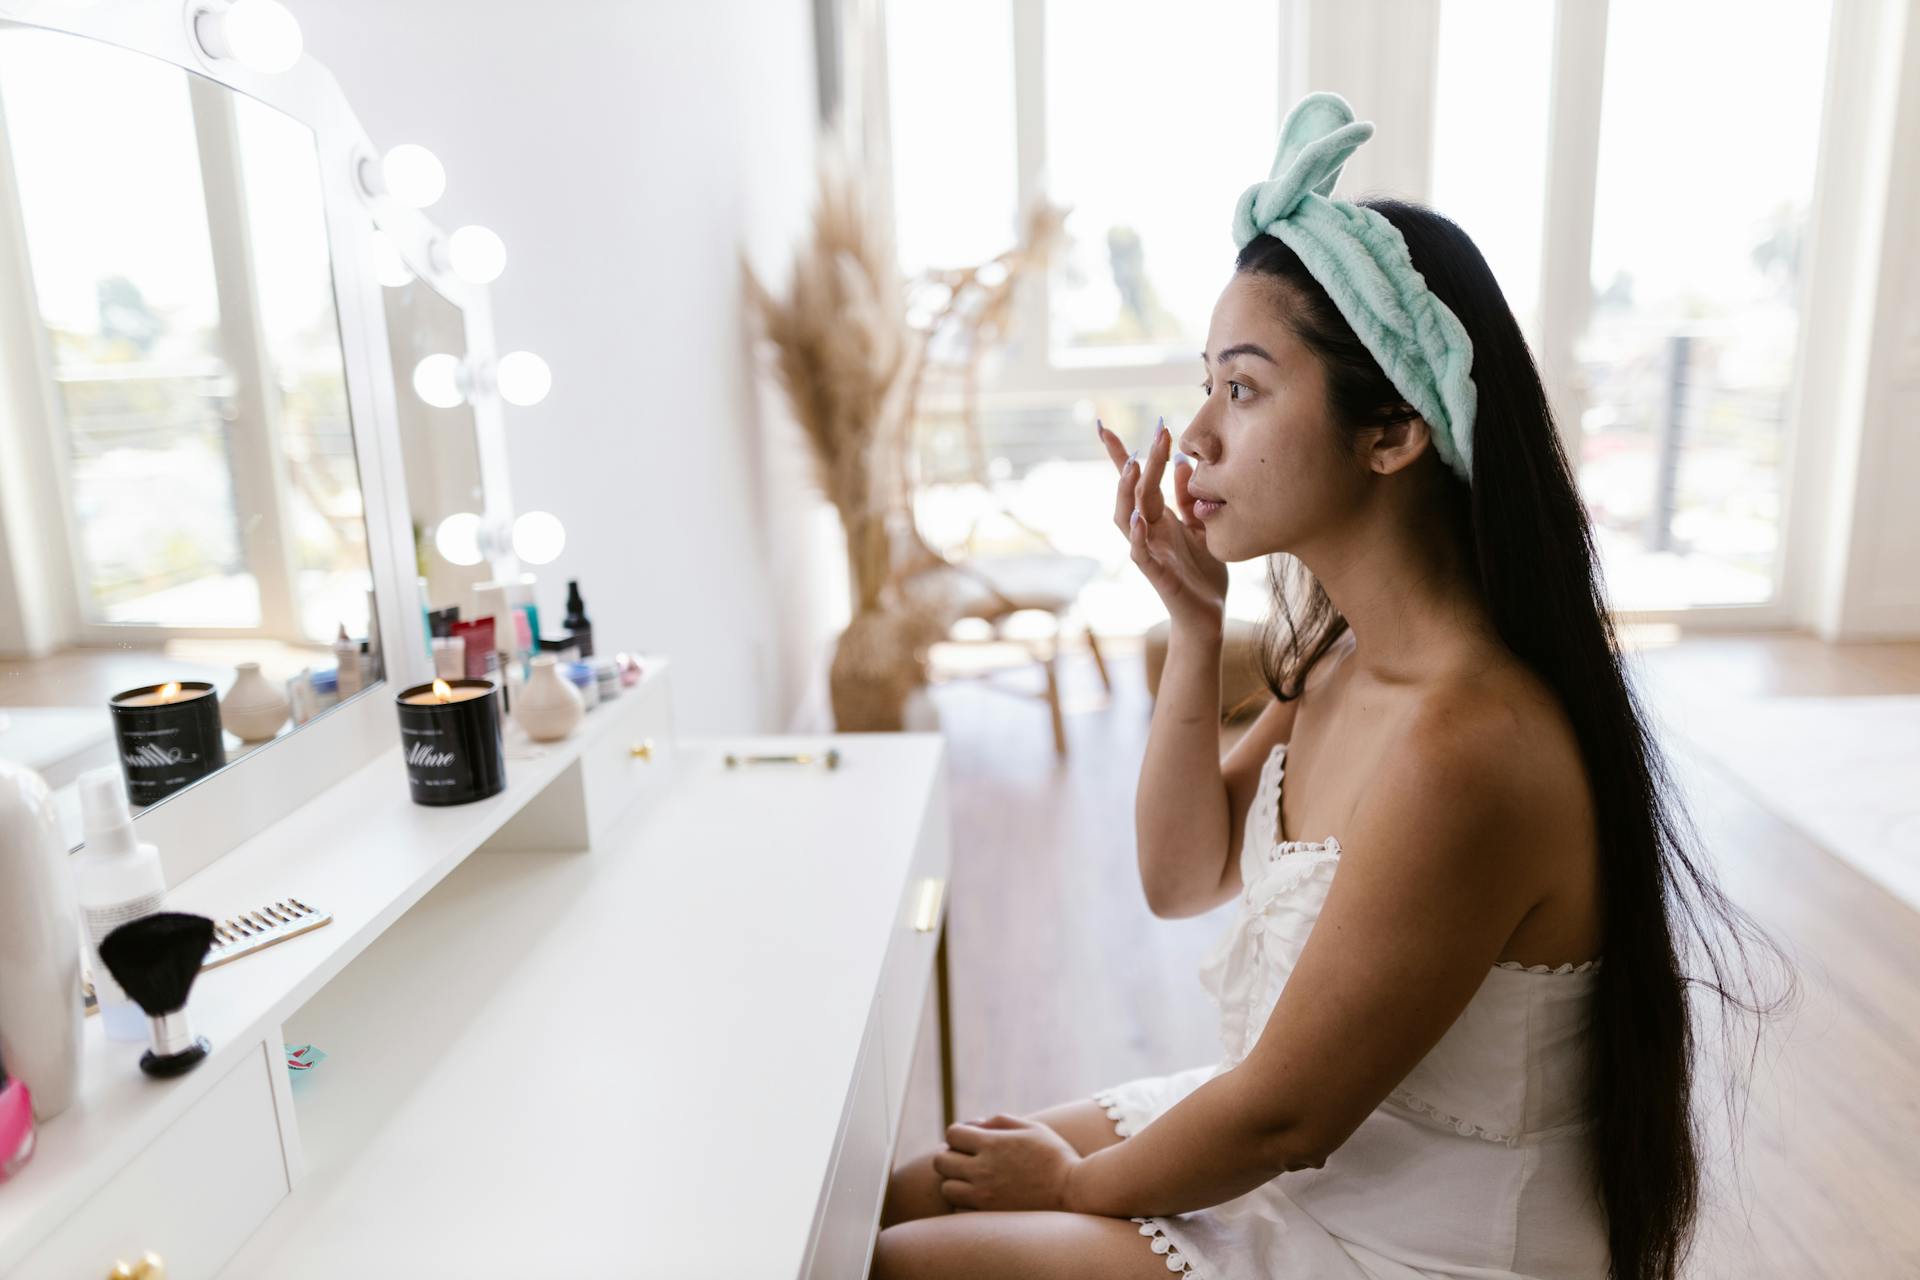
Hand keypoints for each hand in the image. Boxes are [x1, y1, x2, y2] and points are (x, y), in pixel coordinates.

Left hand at [934, 1114, 1082, 1212]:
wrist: (1075, 1193)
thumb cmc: (1056, 1157)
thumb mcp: (1032, 1128)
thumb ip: (1001, 1121)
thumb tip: (976, 1124)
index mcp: (992, 1144)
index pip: (952, 1134)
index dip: (958, 1134)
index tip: (969, 1140)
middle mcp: (983, 1170)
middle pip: (941, 1161)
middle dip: (950, 1156)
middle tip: (966, 1159)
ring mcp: (984, 1196)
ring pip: (947, 1187)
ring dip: (955, 1181)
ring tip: (972, 1180)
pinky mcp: (989, 1217)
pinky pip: (960, 1210)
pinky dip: (964, 1203)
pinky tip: (980, 1198)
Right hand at [1098, 418, 1228, 635]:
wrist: (1208, 615)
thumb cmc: (1202, 573)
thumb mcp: (1201, 527)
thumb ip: (1189, 498)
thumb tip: (1183, 462)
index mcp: (1159, 518)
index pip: (1136, 481)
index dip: (1119, 455)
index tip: (1104, 426)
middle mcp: (1148, 531)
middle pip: (1134, 490)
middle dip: (1138, 460)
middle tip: (1156, 433)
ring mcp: (1149, 551)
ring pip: (1126, 517)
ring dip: (1126, 491)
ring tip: (1132, 466)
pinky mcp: (1156, 574)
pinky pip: (1139, 552)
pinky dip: (1136, 534)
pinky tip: (1138, 516)